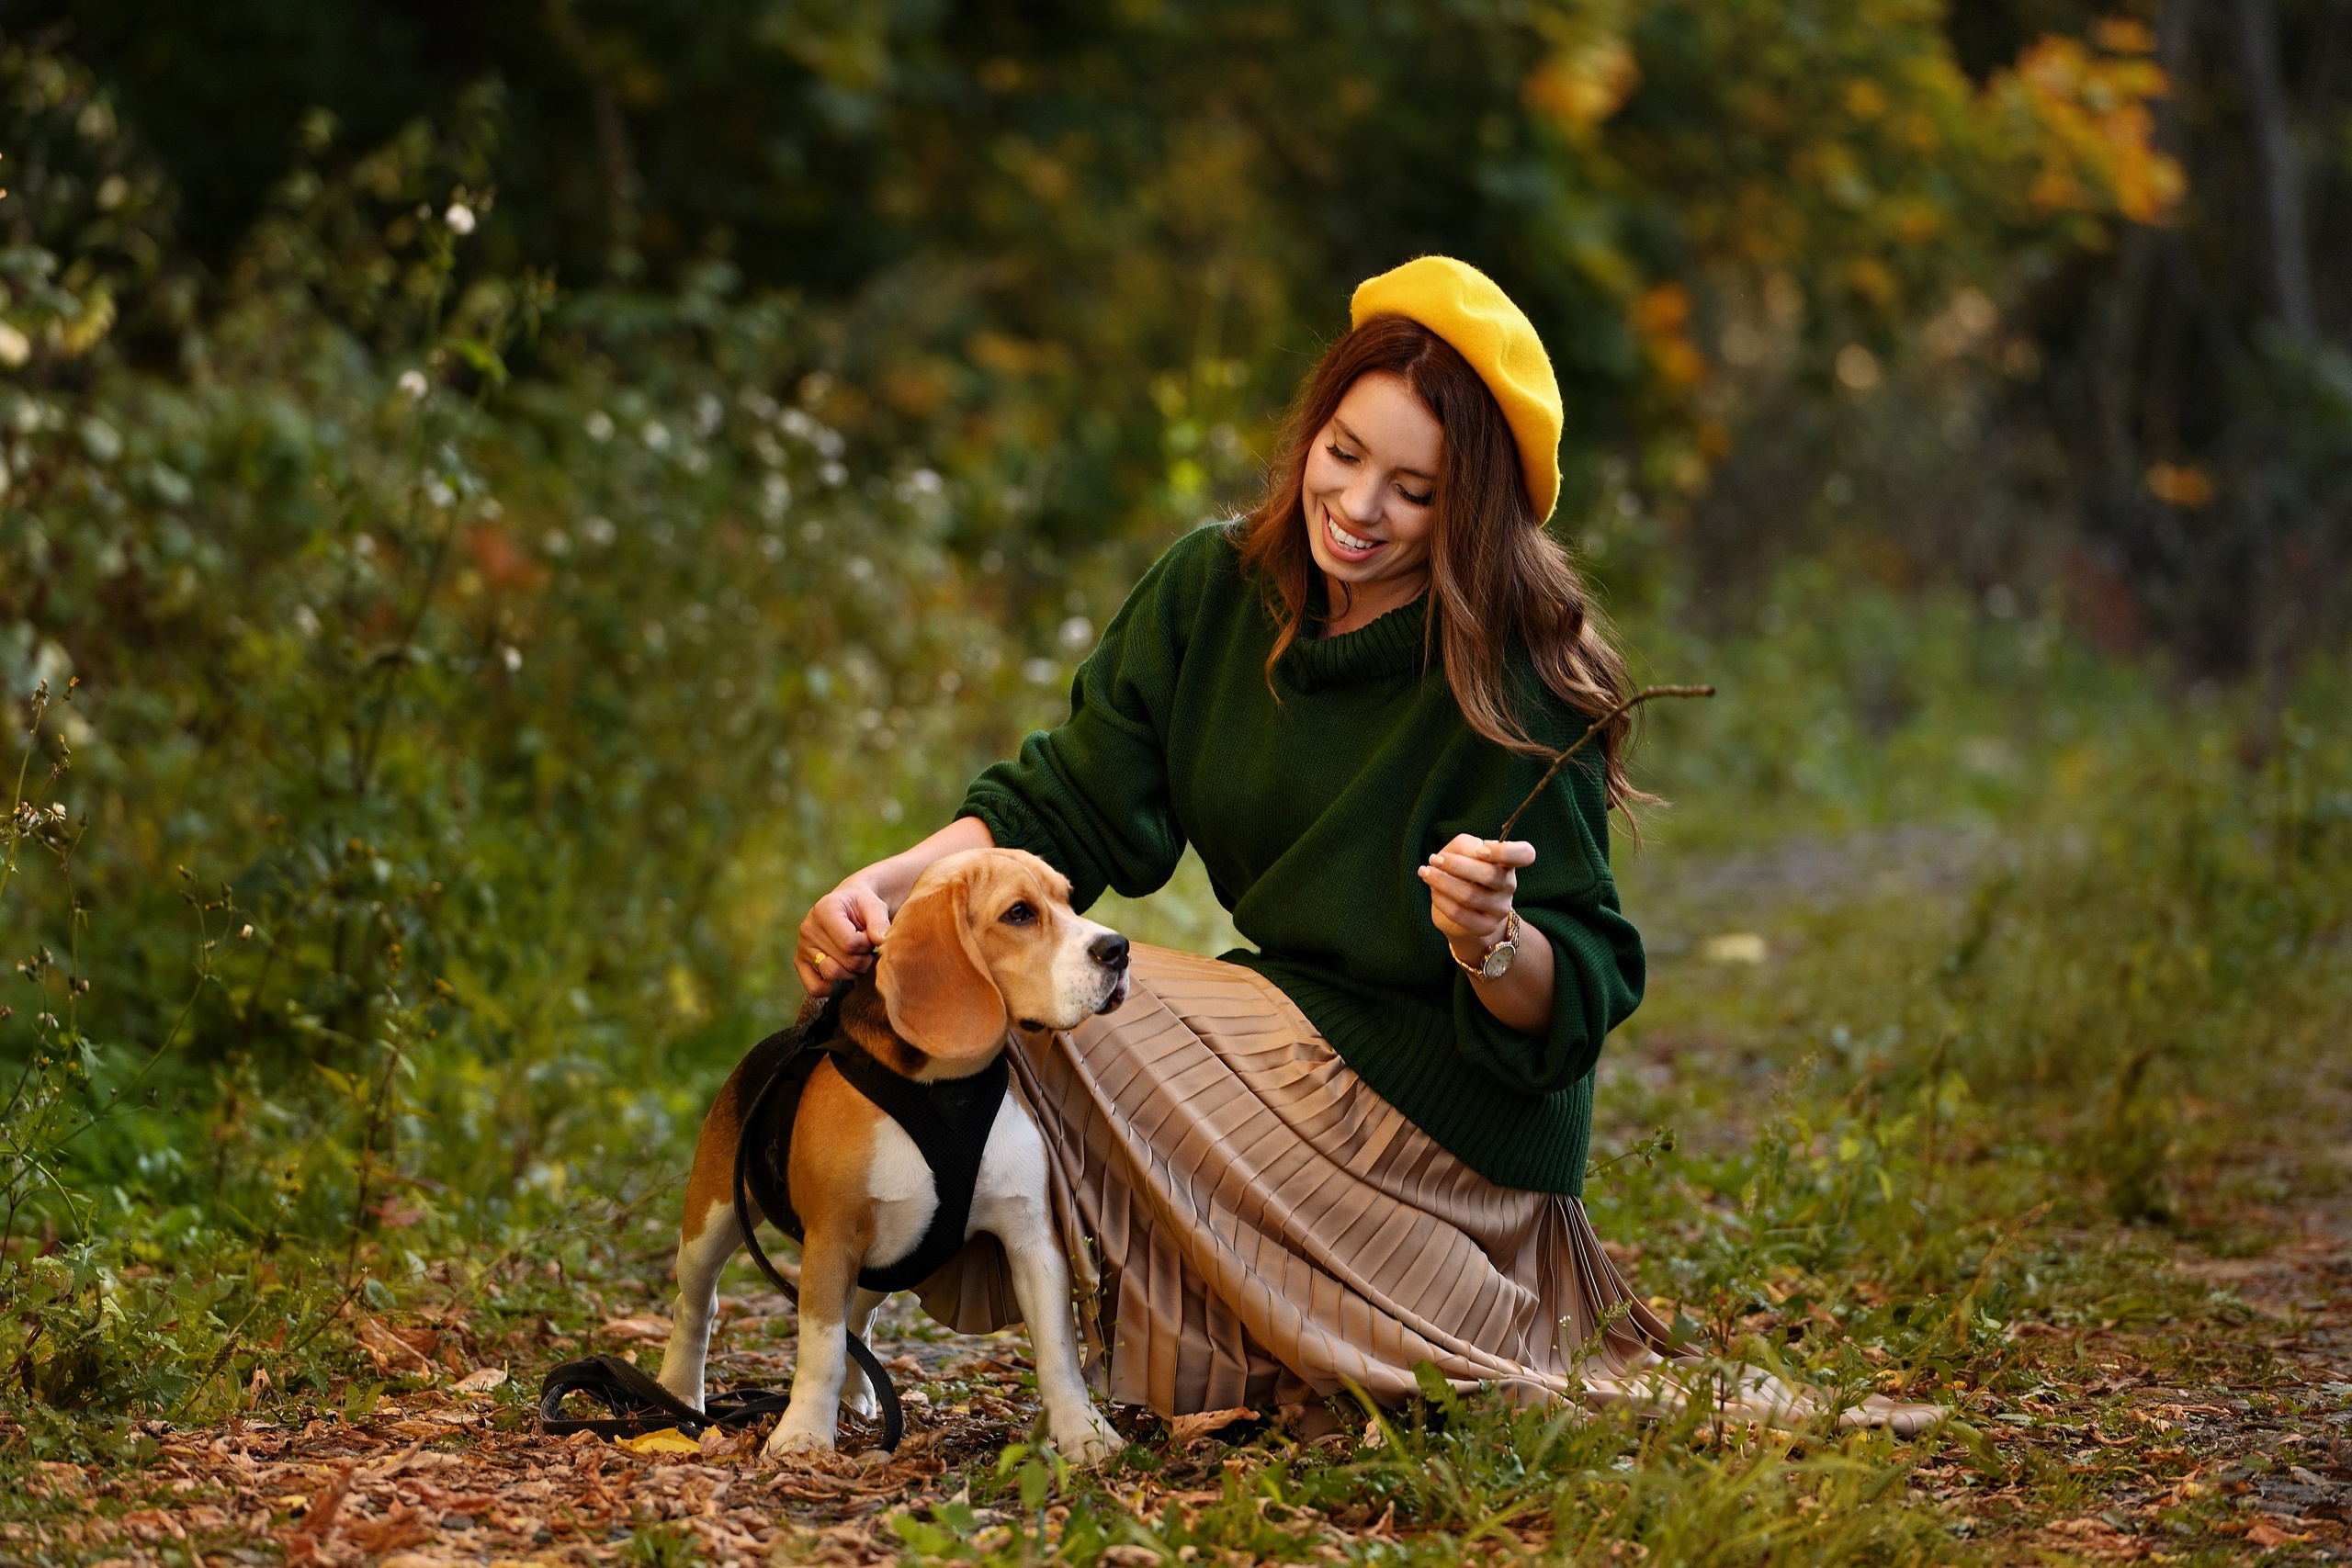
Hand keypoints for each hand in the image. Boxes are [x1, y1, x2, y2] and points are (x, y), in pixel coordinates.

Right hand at [796, 876, 891, 993]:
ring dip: (853, 973)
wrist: (847, 906)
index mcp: (824, 910)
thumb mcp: (874, 906)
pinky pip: (815, 988)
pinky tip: (846, 973)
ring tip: (858, 958)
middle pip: (845, 962)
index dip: (868, 945)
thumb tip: (882, 942)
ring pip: (832, 975)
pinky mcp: (800, 963)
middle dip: (864, 960)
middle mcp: (808, 929)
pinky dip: (834, 987)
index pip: (851, 944)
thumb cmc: (862, 906)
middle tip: (868, 950)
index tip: (871, 937)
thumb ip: (879, 923)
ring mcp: (802, 947)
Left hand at [1417, 834, 1533, 969]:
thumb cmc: (1463, 873)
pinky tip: (1433, 891)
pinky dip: (1441, 899)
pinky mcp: (1485, 926)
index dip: (1504, 850)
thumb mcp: (1463, 851)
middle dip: (1455, 865)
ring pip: (1470, 895)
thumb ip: (1465, 845)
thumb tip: (1466, 854)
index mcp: (1508, 863)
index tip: (1480, 850)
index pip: (1524, 854)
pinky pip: (1459, 913)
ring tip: (1426, 873)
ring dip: (1441, 881)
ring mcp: (1500, 909)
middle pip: (1489, 874)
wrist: (1463, 910)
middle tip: (1435, 859)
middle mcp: (1509, 885)